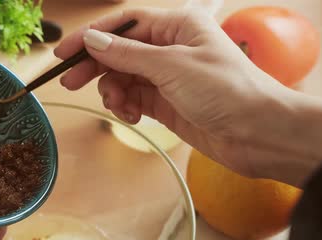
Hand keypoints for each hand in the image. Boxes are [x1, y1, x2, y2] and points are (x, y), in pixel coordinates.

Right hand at [54, 8, 321, 184]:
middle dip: (95, 67)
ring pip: (124, 77)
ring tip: (120, 106)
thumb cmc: (226, 90)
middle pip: (119, 51)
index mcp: (177, 26)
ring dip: (114, 92)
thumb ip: (127, 54)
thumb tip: (92, 40)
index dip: (91, 37)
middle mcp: (171, 47)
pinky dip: (127, 107)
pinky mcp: (167, 102)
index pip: (124, 25)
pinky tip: (133, 116)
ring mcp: (168, 76)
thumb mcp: (171, 66)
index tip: (64, 52)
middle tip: (71, 83)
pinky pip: (134, 98)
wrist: (257, 133)